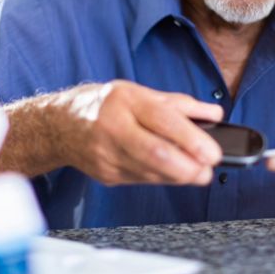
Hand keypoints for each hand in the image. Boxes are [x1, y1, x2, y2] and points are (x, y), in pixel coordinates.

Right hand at [57, 80, 223, 185]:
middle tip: (207, 170)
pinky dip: (162, 178)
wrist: (60, 125)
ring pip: (151, 173)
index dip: (192, 140)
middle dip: (187, 168)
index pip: (163, 120)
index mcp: (124, 101)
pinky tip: (172, 172)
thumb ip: (179, 104)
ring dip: (179, 176)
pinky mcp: (106, 175)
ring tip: (196, 172)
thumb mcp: (140, 93)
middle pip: (155, 153)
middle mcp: (113, 127)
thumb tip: (214, 114)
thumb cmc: (105, 105)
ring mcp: (107, 155)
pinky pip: (142, 180)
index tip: (213, 153)